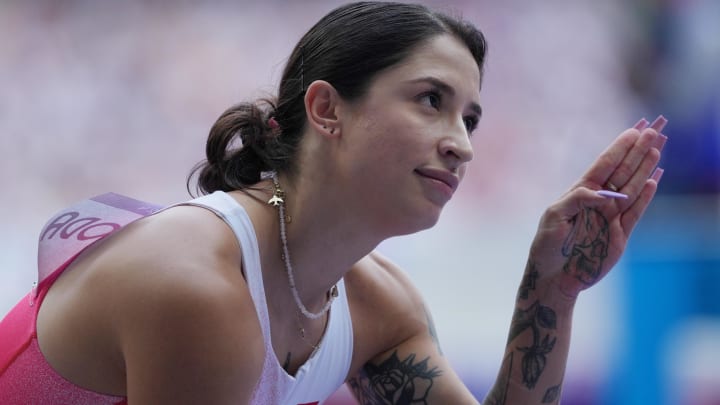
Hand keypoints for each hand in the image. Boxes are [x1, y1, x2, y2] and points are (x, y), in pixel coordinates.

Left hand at [528, 117, 666, 298]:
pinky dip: (646, 195)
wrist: (554, 277)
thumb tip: (601, 193)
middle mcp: (597, 201)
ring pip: (632, 187)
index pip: (603, 166)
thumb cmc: (547, 246)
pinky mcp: (620, 234)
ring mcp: (610, 216)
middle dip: (636, 151)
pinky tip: (654, 178)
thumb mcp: (554, 218)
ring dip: (644, 168)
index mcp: (579, 194)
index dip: (618, 148)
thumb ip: (576, 201)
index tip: (632, 131)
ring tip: (656, 148)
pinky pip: (637, 211)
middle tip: (653, 130)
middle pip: (621, 171)